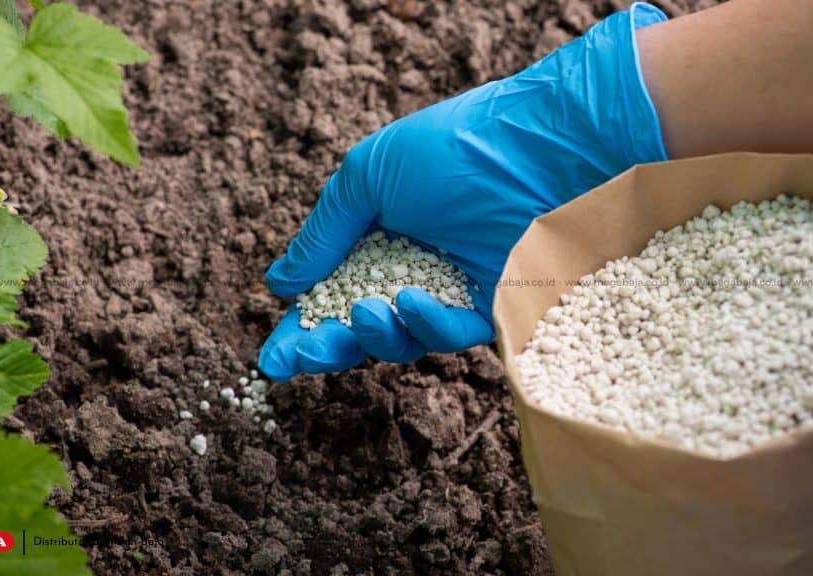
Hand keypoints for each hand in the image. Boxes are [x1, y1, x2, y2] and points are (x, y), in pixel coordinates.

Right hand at [260, 3, 668, 380]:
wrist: (540, 149)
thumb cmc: (453, 149)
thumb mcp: (368, 175)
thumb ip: (324, 232)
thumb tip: (280, 282)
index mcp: (379, 232)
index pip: (330, 287)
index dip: (301, 326)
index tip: (272, 356)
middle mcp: (413, 264)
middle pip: (361, 325)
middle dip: (326, 346)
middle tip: (299, 356)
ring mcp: (453, 288)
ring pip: (401, 340)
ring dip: (374, 335)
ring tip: (365, 313)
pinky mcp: (492, 307)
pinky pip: (451, 335)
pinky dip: (427, 325)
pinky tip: (411, 302)